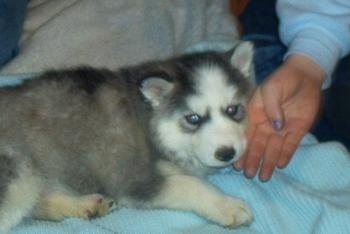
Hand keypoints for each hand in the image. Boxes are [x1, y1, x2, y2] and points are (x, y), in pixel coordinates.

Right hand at [235, 54, 325, 180]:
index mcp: (256, 115)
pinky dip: (286, 154)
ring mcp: (282, 129)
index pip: (247, 135)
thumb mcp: (271, 89)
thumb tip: (276, 126)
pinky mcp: (297, 130)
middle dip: (253, 160)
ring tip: (264, 176)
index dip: (243, 149)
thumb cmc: (282, 80)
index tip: (237, 163)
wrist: (304, 76)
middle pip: (259, 145)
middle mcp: (266, 125)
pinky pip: (290, 145)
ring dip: (268, 162)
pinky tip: (281, 165)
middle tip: (249, 174)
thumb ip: (271, 107)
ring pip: (273, 148)